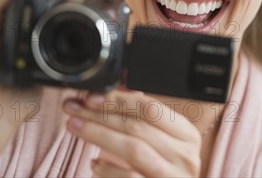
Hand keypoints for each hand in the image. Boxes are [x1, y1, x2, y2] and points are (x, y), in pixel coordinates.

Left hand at [63, 90, 202, 176]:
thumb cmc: (166, 170)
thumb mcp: (164, 142)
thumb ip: (145, 119)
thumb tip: (115, 91)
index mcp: (187, 135)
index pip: (151, 108)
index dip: (120, 100)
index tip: (92, 97)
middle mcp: (183, 154)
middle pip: (137, 127)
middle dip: (101, 114)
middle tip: (75, 109)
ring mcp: (171, 175)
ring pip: (132, 149)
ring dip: (99, 134)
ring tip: (75, 126)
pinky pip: (129, 177)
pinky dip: (108, 168)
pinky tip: (94, 163)